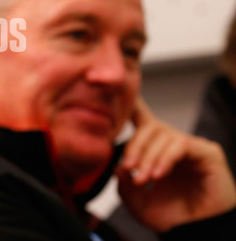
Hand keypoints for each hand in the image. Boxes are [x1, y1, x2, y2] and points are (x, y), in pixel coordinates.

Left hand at [117, 98, 235, 231]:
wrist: (198, 234)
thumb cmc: (171, 217)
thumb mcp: (137, 202)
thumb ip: (123, 183)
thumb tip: (117, 164)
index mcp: (156, 149)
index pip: (143, 120)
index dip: (133, 106)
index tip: (122, 97)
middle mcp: (173, 143)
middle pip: (149, 126)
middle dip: (134, 146)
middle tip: (127, 168)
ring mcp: (191, 146)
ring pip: (163, 135)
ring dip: (148, 157)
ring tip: (143, 178)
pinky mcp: (207, 152)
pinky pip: (181, 144)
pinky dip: (165, 158)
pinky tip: (158, 175)